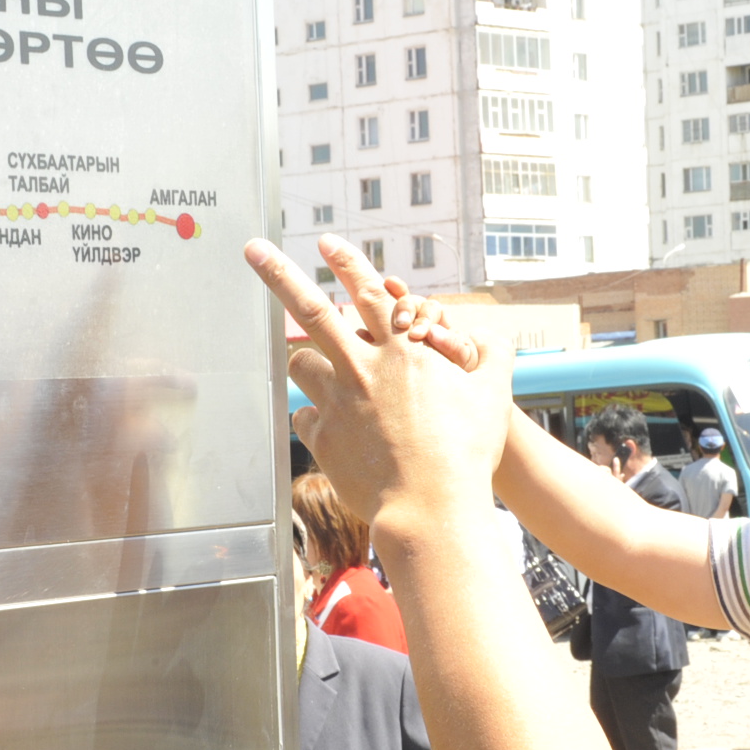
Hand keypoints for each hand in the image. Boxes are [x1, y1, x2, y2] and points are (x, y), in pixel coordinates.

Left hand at [247, 233, 513, 532]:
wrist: (432, 506)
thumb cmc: (467, 453)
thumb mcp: (492, 396)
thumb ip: (493, 358)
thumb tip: (496, 340)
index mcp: (402, 350)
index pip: (367, 292)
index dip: (347, 262)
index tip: (326, 243)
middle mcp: (363, 368)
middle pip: (309, 309)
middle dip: (277, 273)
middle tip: (253, 249)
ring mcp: (338, 402)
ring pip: (301, 365)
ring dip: (307, 362)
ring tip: (321, 372)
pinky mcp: (323, 438)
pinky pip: (305, 417)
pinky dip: (315, 417)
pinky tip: (333, 429)